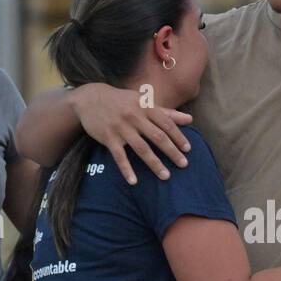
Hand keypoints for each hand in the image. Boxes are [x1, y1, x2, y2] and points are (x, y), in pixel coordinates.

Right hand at [70, 83, 192, 185]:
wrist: (90, 98)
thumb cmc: (122, 101)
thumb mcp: (144, 102)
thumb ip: (167, 112)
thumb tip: (190, 119)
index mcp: (145, 107)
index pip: (166, 124)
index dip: (178, 137)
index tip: (188, 150)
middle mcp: (134, 116)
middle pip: (157, 137)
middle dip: (172, 152)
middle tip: (184, 165)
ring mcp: (121, 128)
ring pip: (141, 148)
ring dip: (154, 164)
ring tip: (166, 176)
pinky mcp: (108, 138)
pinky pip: (119, 156)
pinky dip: (126, 169)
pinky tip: (134, 181)